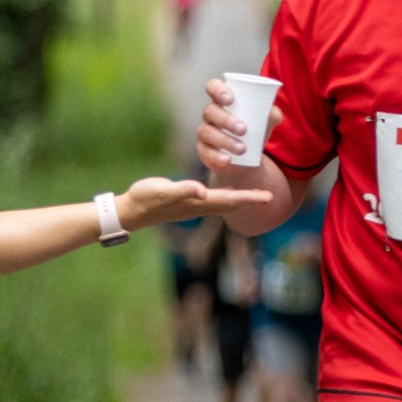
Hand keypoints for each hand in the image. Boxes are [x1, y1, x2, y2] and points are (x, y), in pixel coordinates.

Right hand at [117, 176, 271, 230]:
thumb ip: (183, 191)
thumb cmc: (145, 198)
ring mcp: (193, 208)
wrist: (131, 210)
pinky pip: (213, 203)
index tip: (270, 196)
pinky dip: (224, 198)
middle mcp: (200, 207)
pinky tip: (224, 195)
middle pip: (231, 205)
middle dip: (250, 201)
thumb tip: (203, 191)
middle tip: (270, 197)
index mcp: (199, 203)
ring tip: (253, 197)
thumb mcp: (163, 191)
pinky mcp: (186, 204)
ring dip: (239, 201)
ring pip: (223, 205)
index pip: (230, 199)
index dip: (250, 197)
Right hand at [195, 78, 262, 175]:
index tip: (230, 99)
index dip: (217, 90)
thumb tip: (271, 112)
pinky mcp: (204, 150)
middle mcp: (211, 114)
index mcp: (223, 101)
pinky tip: (227, 160)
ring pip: (207, 132)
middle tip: (243, 129)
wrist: (250, 159)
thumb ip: (271, 114)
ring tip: (242, 149)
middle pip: (210, 111)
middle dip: (226, 120)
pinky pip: (206, 152)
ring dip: (225, 140)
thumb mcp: (266, 122)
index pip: (213, 87)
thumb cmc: (255, 132)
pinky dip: (217, 156)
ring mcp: (205, 132)